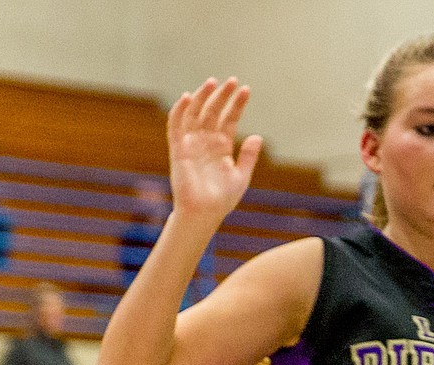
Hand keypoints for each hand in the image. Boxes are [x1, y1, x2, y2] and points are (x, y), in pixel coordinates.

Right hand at [168, 78, 262, 226]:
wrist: (204, 214)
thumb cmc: (222, 200)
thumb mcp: (240, 176)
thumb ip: (248, 156)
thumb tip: (257, 137)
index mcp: (221, 146)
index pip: (229, 119)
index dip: (236, 105)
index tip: (246, 90)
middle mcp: (206, 141)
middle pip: (213, 111)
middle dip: (221, 96)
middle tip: (232, 81)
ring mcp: (191, 143)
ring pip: (195, 113)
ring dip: (202, 97)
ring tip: (213, 83)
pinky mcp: (178, 149)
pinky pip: (176, 125)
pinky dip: (179, 111)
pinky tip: (187, 97)